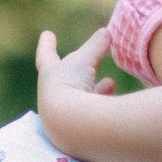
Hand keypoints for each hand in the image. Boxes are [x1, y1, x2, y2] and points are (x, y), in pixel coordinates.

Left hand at [35, 28, 115, 151]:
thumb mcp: (84, 60)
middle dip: (78, 72)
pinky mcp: (79, 130)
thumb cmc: (70, 86)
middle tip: (88, 66)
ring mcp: (65, 115)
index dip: (47, 45)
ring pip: (81, 99)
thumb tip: (107, 32)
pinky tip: (115, 104)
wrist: (68, 127)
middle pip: (65, 80)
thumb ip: (96, 45)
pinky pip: (92, 114)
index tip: (47, 34)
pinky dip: (103, 105)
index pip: (46, 55)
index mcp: (50, 76)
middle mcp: (54, 97)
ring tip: (110, 83)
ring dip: (96, 89)